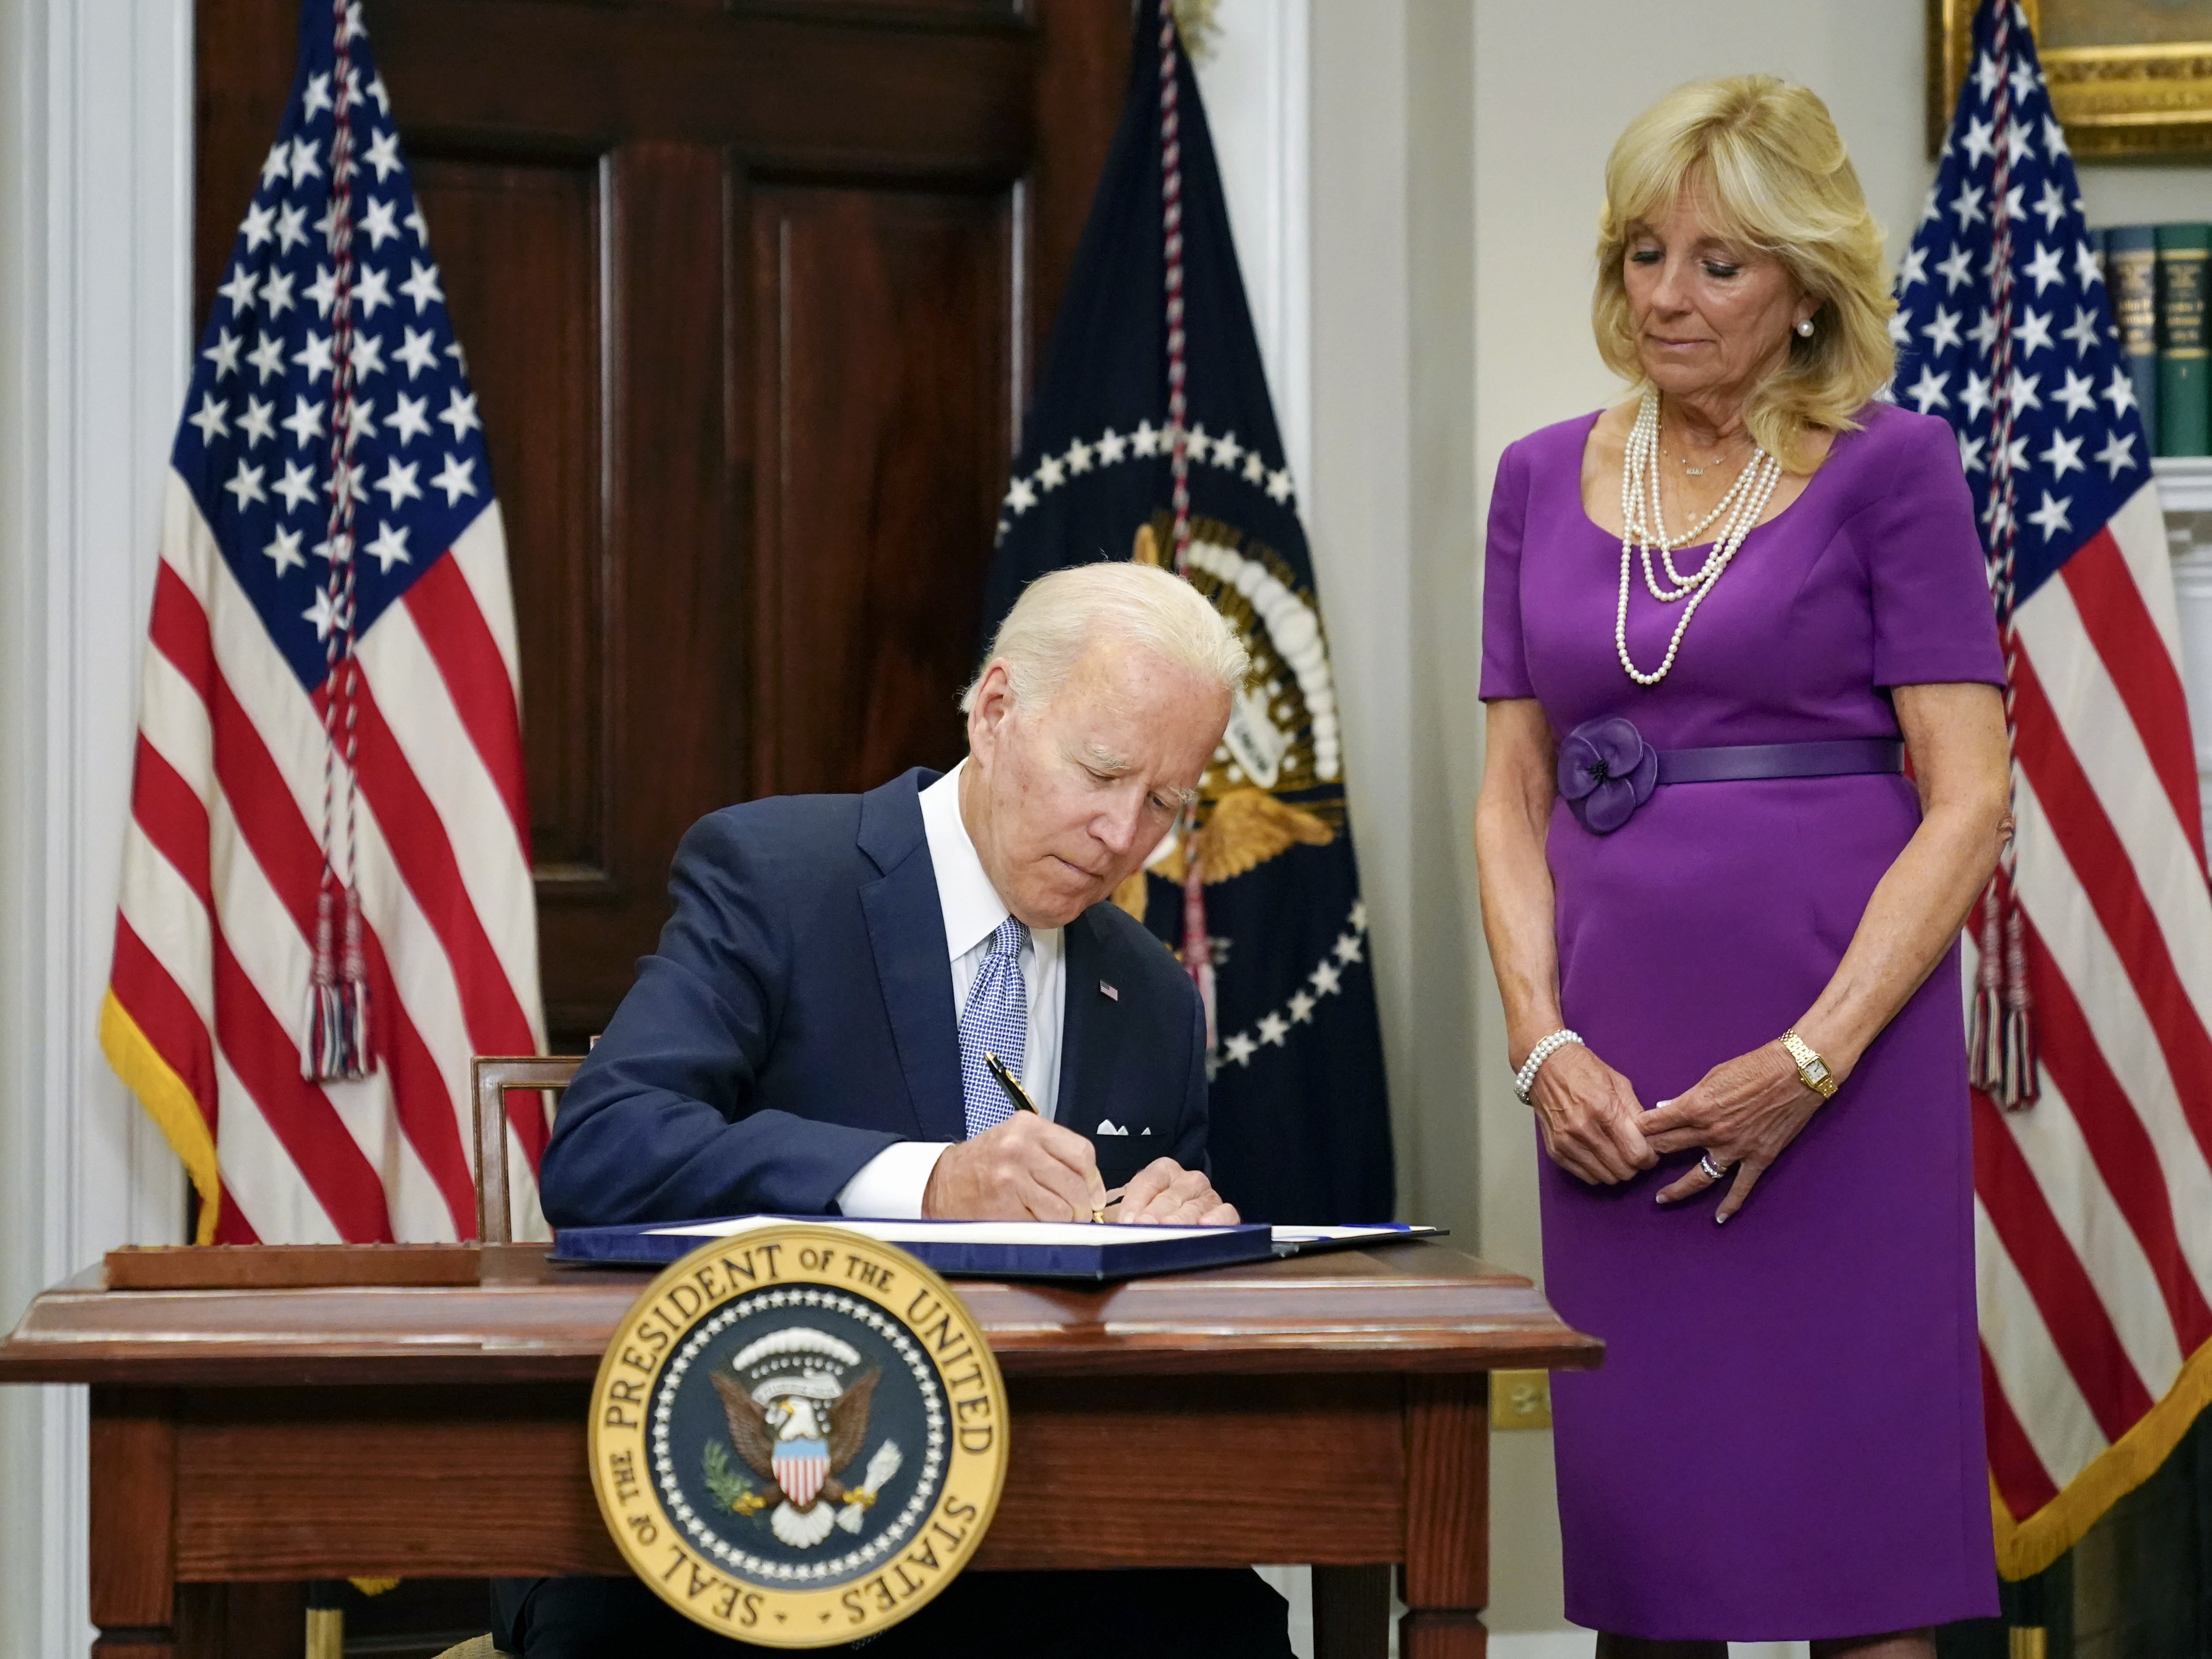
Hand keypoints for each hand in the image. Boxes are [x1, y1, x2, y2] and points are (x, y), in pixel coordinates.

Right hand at [922, 1115, 1105, 1220]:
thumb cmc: (982, 1163)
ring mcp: (1011, 1178)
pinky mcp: (1003, 1206)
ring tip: (1050, 1218)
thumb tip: (1092, 1186)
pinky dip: (1042, 1230)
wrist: (940, 1182)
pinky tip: (1030, 1221)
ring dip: (1063, 1221)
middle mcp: (1020, 1149)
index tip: (1093, 1194)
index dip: (1093, 1180)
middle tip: (1075, 1214)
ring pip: (1063, 1209)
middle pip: (1076, 1185)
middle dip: (1081, 1207)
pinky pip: (1041, 1226)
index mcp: (1028, 1127)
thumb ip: (1054, 1154)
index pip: (1082, 1153)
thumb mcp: (1017, 1140)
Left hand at [1109, 1158, 1238, 1224]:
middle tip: (1144, 1228)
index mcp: (1163, 1171)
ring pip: (1193, 1208)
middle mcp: (1187, 1180)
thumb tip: (1104, 1227)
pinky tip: (1204, 1226)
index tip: (1127, 1221)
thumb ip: (1122, 1213)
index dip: (1135, 1203)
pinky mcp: (1225, 1211)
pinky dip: (1216, 1219)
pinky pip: (1225, 1212)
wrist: (1182, 1218)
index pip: (1147, 1182)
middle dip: (1154, 1216)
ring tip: (1168, 1231)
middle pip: (1169, 1197)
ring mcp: (1207, 1195)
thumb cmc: (1154, 1215)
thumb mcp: (1135, 1209)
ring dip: (1179, 1222)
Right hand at [1527, 1042, 1654, 1184]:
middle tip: (1632, 1152)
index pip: (1636, 1153)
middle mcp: (1583, 1129)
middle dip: (1634, 1165)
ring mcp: (1566, 1142)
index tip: (1650, 1153)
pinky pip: (1586, 1176)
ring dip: (1616, 1170)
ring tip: (1616, 1154)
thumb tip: (1651, 1139)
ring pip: (1605, 1177)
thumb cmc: (1585, 1070)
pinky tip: (1599, 1156)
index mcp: (1604, 1109)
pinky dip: (1597, 1171)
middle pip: (1622, 1170)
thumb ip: (1636, 1113)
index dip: (1649, 1158)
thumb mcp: (1619, 1083)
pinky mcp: (1554, 1150)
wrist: (1545, 1066)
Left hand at [1642, 1040, 1825, 1220]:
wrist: (1797, 1072)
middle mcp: (1712, 1131)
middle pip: (1669, 1149)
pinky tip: (1718, 1217)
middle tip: (1633, 1165)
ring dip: (1677, 1190)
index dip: (1638, 1130)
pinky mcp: (1759, 1158)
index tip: (1625, 1135)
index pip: (1655, 1124)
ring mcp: (1736, 1148)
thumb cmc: (1753, 1067)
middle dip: (1648, 1156)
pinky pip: (1741, 1187)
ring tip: (1660, 1199)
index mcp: (1697, 1106)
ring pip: (1698, 1177)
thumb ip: (1687, 1097)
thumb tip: (1664, 1108)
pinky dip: (1730, 1205)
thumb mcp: (1712, 1076)